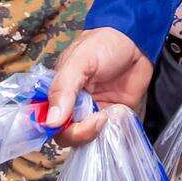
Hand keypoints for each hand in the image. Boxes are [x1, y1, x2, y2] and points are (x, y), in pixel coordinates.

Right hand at [47, 27, 153, 142]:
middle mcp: (72, 105)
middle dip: (77, 134)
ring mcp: (91, 113)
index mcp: (57, 91)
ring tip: (106, 116)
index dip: (50, 128)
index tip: (62, 125)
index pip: (44, 119)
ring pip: (84, 139)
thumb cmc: (104, 44)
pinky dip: (108, 133)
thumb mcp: (79, 60)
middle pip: (64, 134)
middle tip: (96, 119)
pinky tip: (114, 119)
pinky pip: (105, 135)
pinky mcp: (111, 116)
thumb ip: (63, 88)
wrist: (137, 41)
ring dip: (93, 134)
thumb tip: (51, 121)